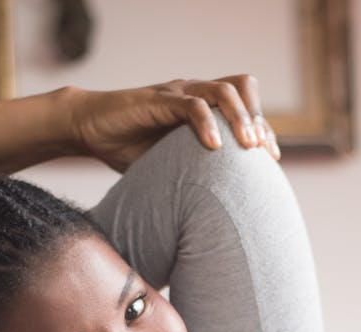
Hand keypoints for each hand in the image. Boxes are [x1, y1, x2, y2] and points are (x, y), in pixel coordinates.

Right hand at [67, 75, 279, 171]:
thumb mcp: (171, 166)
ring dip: (240, 118)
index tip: (271, 160)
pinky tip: (213, 147)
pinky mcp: (159, 99)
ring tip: (249, 146)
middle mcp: (195, 93)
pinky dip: (207, 123)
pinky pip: (191, 105)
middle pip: (242, 87)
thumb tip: (218, 216)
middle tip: (264, 152)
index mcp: (203, 106)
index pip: (246, 105)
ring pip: (223, 92)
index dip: (263, 129)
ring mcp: (178, 93)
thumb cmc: (129, 149)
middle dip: (258, 118)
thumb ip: (195, 177)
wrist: (89, 128)